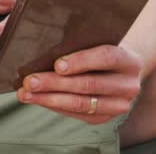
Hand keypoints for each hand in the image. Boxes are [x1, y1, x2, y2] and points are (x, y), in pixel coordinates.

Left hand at [17, 44, 142, 124]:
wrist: (121, 69)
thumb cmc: (101, 47)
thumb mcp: (97, 38)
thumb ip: (80, 39)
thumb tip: (48, 40)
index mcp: (129, 59)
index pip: (106, 57)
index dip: (81, 61)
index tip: (57, 64)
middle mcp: (129, 85)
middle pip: (89, 84)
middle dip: (55, 83)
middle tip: (29, 80)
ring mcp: (119, 105)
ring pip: (81, 103)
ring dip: (49, 99)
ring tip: (26, 93)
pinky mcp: (105, 117)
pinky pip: (77, 114)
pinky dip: (54, 106)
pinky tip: (37, 99)